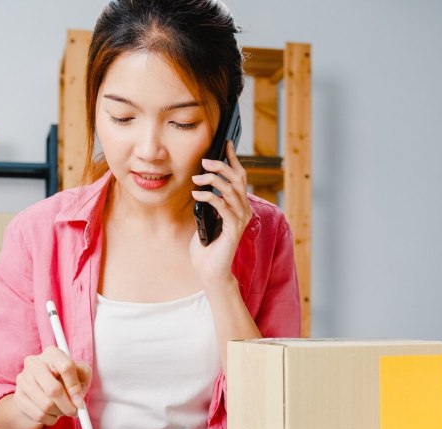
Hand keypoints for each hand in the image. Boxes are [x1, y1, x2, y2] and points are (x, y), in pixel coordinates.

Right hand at [13, 346, 91, 427]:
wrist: (40, 389)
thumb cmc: (64, 379)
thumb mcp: (79, 373)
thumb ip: (83, 379)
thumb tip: (78, 398)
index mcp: (52, 353)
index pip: (66, 368)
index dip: (75, 387)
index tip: (80, 400)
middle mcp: (34, 363)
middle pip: (54, 390)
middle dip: (68, 405)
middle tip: (75, 412)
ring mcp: (23, 380)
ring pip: (46, 405)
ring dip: (59, 412)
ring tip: (62, 409)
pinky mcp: (18, 397)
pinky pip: (39, 415)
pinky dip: (50, 418)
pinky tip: (52, 412)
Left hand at [189, 141, 251, 287]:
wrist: (209, 270)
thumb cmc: (206, 246)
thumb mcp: (206, 218)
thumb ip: (209, 202)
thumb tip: (202, 183)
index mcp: (240, 206)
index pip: (239, 177)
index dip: (233, 160)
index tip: (225, 144)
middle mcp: (244, 210)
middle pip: (238, 180)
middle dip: (222, 166)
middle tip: (205, 161)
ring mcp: (241, 220)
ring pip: (231, 191)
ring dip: (213, 181)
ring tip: (196, 178)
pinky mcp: (233, 229)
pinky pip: (223, 207)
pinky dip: (209, 197)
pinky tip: (197, 194)